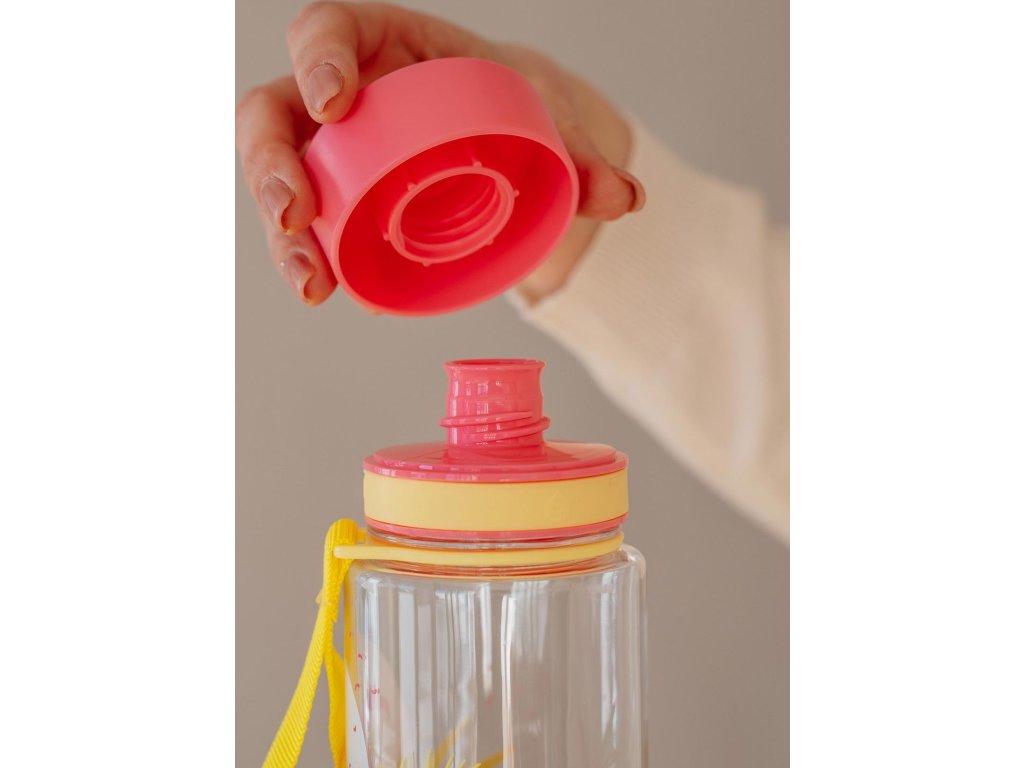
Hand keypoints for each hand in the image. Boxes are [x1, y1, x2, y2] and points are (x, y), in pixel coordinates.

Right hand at [236, 2, 644, 305]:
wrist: (507, 139)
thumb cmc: (514, 106)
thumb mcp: (545, 115)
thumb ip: (580, 150)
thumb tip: (622, 197)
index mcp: (384, 42)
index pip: (327, 28)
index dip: (317, 58)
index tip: (334, 104)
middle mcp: (342, 93)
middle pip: (273, 111)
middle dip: (272, 165)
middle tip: (297, 215)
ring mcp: (330, 149)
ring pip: (276, 177)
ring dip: (283, 234)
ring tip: (312, 281)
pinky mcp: (335, 197)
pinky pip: (307, 223)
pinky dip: (312, 257)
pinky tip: (327, 289)